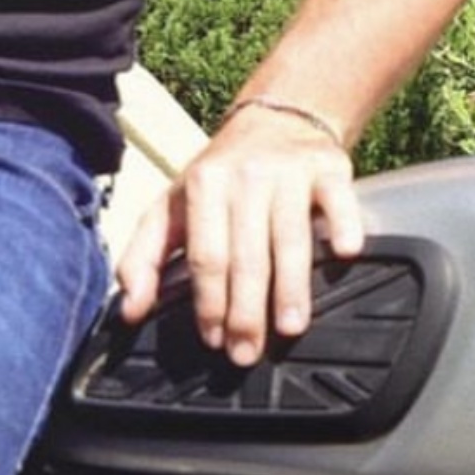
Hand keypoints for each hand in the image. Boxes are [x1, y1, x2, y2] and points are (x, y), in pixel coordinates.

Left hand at [115, 110, 364, 365]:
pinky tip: (345, 255)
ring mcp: (290, 172)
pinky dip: (344, 227)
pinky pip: (339, 202)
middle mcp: (246, 176)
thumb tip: (129, 310)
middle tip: (247, 352)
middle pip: (247, 254)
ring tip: (290, 328)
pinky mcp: (330, 169)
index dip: (209, 301)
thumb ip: (143, 258)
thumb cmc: (219, 177)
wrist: (274, 121)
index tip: (214, 339)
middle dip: (246, 310)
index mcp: (204, 185)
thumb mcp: (172, 208)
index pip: (206, 254)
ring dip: (291, 287)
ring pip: (291, 238)